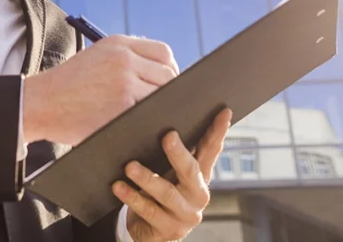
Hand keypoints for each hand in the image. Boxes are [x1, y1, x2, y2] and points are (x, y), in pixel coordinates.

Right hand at [23, 35, 178, 145]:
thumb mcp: (95, 57)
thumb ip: (125, 58)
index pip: (163, 52)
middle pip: (168, 74)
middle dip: (165, 90)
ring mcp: (125, 82)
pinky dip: (147, 119)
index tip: (163, 84)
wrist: (41, 103)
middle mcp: (124, 58)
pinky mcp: (123, 105)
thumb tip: (158, 70)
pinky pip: (150, 112)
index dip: (168, 70)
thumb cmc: (67, 85)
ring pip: (162, 94)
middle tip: (155, 105)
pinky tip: (137, 123)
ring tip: (145, 115)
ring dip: (157, 106)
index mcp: (118, 44)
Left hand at [114, 108, 232, 241]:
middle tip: (167, 136)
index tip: (224, 111)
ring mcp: (186, 215)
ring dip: (147, 178)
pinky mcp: (170, 229)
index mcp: (200, 176)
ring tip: (129, 166)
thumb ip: (172, 154)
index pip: (211, 150)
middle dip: (178, 153)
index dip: (218, 131)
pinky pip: (149, 211)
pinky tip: (118, 186)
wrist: (151, 232)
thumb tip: (156, 119)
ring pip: (166, 193)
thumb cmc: (158, 195)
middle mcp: (198, 195)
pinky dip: (132, 197)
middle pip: (190, 170)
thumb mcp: (168, 173)